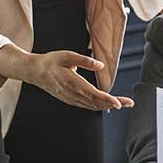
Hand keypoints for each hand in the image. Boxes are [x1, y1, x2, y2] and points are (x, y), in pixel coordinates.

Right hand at [15, 48, 133, 110]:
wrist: (34, 72)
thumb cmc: (50, 62)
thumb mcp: (67, 55)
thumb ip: (84, 61)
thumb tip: (100, 65)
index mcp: (73, 83)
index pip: (94, 94)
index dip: (107, 100)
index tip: (119, 103)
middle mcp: (73, 94)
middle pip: (96, 103)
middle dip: (114, 104)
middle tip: (129, 103)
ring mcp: (71, 99)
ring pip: (92, 106)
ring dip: (107, 106)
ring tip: (122, 103)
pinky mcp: (70, 99)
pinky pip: (86, 105)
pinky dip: (98, 106)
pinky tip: (105, 104)